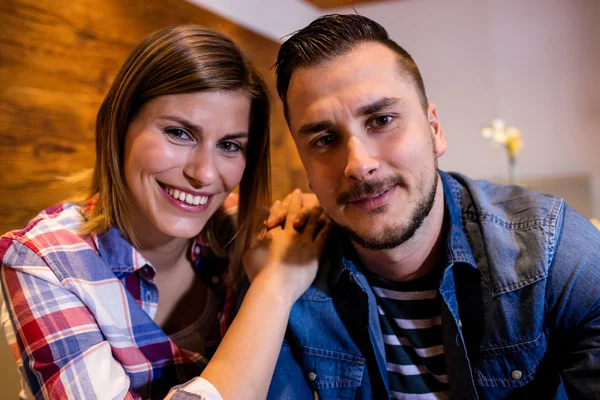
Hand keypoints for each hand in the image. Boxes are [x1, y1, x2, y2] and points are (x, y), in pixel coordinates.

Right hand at [243, 189, 331, 303]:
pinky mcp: (315, 252)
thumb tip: (259, 235)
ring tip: (317, 200)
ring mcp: (304, 241)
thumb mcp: (250, 253)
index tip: (280, 200)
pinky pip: (323, 235)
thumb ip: (256, 241)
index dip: (279, 207)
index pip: (276, 215)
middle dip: (295, 201)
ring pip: (310, 220)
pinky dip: (327, 225)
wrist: (274, 286)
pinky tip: (330, 218)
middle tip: (298, 192)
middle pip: (293, 212)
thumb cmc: (258, 272)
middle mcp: (289, 233)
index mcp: (273, 233)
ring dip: (313, 209)